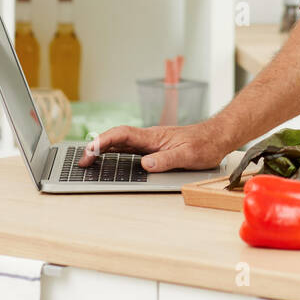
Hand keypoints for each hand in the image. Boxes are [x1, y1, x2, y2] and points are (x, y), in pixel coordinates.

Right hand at [78, 120, 231, 171]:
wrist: (217, 137)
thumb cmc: (205, 144)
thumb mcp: (187, 155)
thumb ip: (166, 160)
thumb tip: (145, 164)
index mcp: (154, 137)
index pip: (123, 134)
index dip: (104, 141)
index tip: (91, 149)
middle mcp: (149, 137)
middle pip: (117, 138)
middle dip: (97, 147)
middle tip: (82, 161)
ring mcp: (151, 142)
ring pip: (121, 143)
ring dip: (103, 149)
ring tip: (88, 160)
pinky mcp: (154, 148)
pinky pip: (130, 148)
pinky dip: (115, 151)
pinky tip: (109, 158)